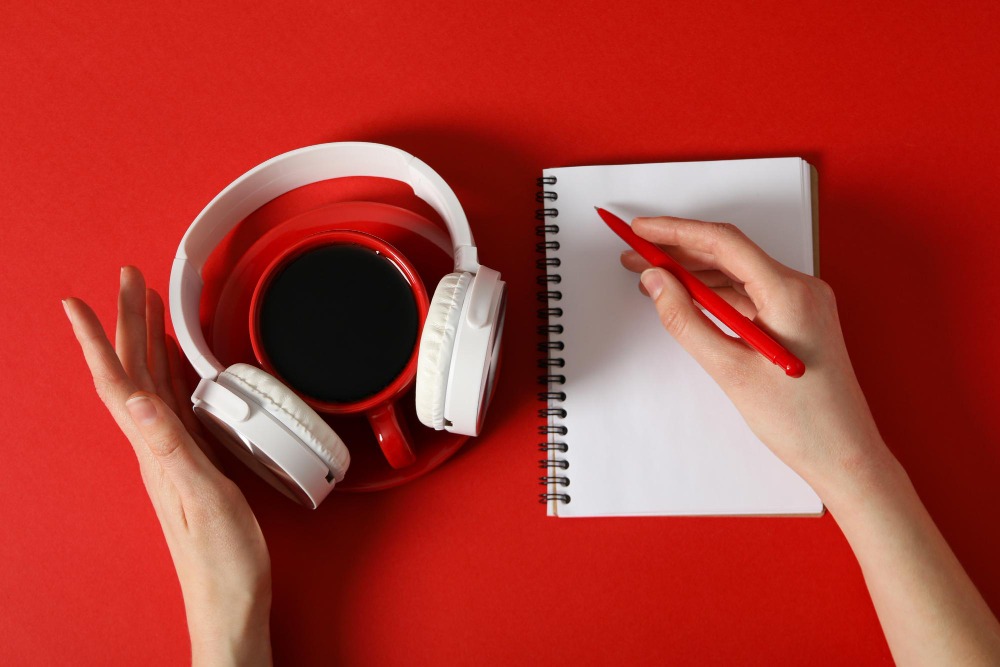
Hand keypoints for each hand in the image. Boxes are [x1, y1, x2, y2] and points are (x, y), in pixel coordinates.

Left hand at [64, 267, 271, 666]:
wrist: (230, 600)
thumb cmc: (221, 559)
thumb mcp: (201, 498)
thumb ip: (169, 447)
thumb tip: (137, 397)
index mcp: (154, 450)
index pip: (116, 385)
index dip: (96, 341)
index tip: (78, 302)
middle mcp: (155, 449)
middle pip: (132, 374)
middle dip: (127, 323)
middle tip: (128, 279)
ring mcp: (172, 457)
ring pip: (151, 385)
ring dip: (146, 343)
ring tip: (149, 308)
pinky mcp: (193, 465)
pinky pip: (176, 405)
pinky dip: (173, 375)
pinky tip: (178, 368)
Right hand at [620, 216, 894, 506]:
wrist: (845, 455)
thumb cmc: (801, 421)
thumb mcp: (729, 370)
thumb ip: (686, 320)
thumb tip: (656, 282)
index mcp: (790, 293)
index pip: (724, 242)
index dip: (675, 231)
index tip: (640, 230)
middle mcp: (801, 289)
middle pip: (729, 254)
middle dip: (678, 250)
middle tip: (635, 253)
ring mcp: (801, 303)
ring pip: (737, 274)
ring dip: (693, 272)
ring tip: (650, 275)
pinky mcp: (797, 319)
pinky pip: (749, 294)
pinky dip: (715, 293)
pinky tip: (686, 297)